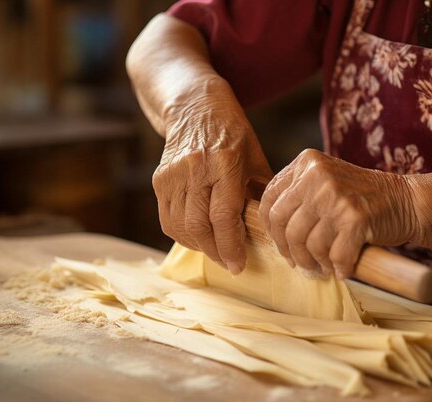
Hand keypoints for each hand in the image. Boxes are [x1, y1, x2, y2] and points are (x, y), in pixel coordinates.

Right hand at [153, 79, 271, 273]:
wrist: (195, 105)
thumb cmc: (232, 131)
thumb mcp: (255, 156)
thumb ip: (260, 192)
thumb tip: (271, 228)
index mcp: (224, 162)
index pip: (224, 216)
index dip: (231, 246)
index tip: (238, 265)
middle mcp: (195, 168)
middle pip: (199, 226)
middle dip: (215, 252)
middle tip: (229, 263)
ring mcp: (173, 174)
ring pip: (180, 226)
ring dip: (199, 246)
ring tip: (215, 251)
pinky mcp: (159, 179)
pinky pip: (167, 219)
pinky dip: (182, 234)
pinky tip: (197, 236)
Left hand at [258, 149, 416, 278]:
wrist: (408, 201)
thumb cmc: (362, 198)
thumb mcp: (325, 182)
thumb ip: (297, 194)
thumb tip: (265, 227)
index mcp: (306, 163)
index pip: (269, 199)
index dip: (269, 227)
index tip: (280, 243)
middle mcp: (318, 176)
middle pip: (282, 224)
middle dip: (288, 250)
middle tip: (299, 263)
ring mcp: (336, 196)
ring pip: (306, 243)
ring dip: (313, 262)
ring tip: (323, 267)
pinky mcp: (355, 219)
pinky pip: (334, 255)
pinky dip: (338, 267)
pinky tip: (343, 269)